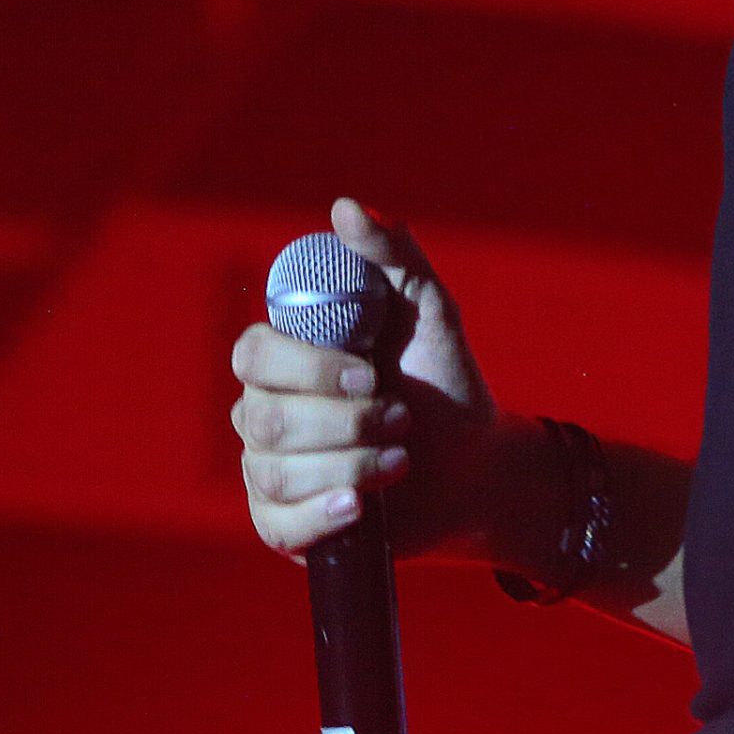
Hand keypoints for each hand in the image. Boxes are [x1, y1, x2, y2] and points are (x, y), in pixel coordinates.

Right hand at [232, 195, 496, 559]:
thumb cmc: (446, 382)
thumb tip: (346, 207)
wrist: (480, 465)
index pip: (252, 352)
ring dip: (350, 464)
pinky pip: (277, 524)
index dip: (307, 366)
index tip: (371, 372)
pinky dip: (321, 514)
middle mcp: (267, 412)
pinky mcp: (285, 525)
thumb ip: (393, 256)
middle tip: (401, 419)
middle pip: (263, 416)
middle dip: (344, 421)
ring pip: (273, 470)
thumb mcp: (430, 311)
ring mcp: (271, 471)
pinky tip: (360, 506)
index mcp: (289, 360)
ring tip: (400, 460)